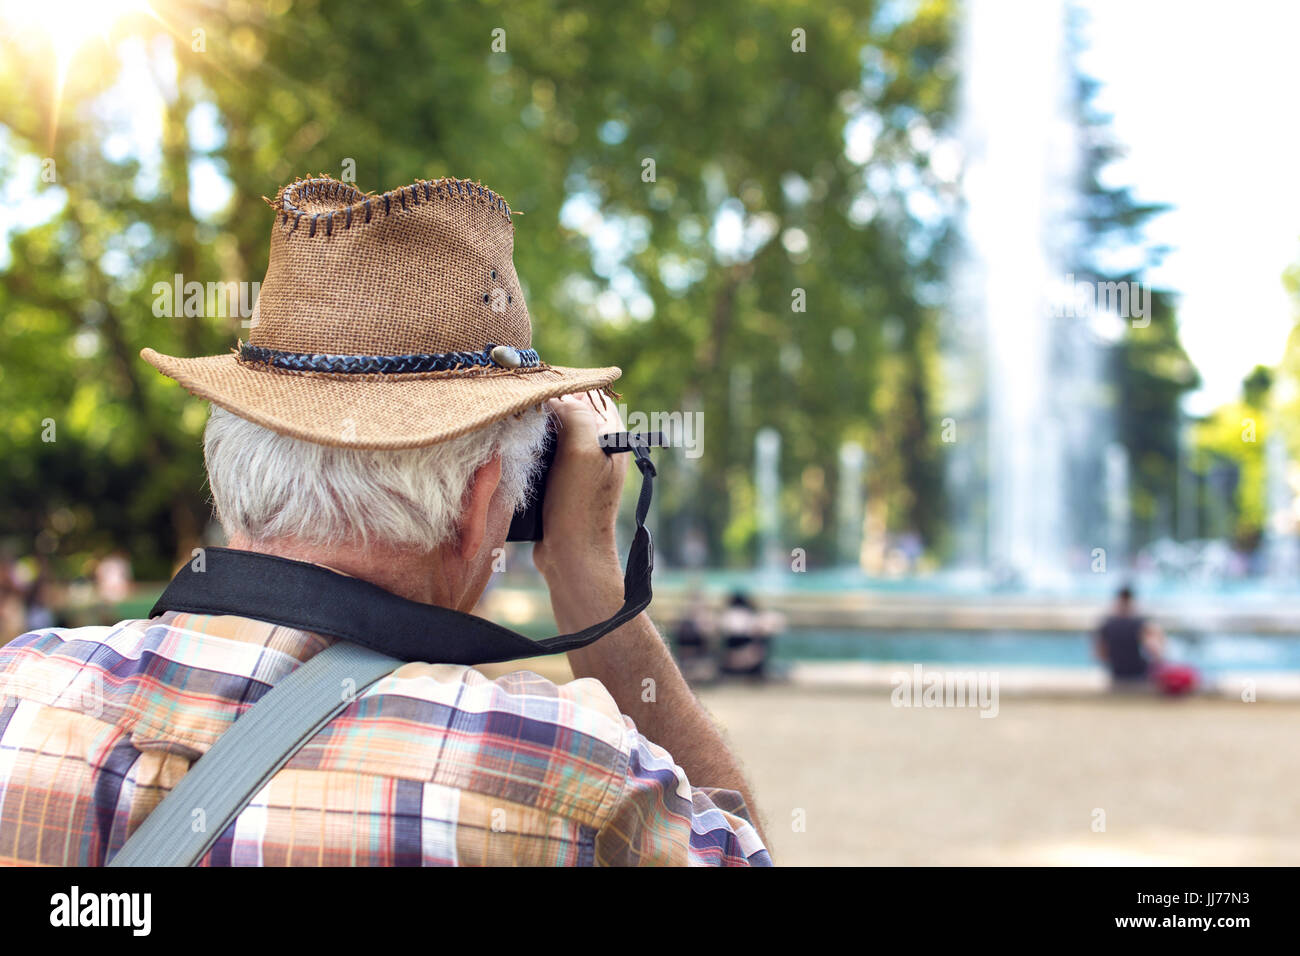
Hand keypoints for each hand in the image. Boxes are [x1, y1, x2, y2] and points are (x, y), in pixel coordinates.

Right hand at [531, 392, 627, 585]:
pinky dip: (530, 452)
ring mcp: (579, 468)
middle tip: (520, 408)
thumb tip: (553, 397)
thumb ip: (575, 415)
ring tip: (515, 427)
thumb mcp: (582, 450)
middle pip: (569, 414)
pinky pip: (544, 457)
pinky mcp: (560, 484)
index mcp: (612, 437)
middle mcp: (598, 449)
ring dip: (535, 431)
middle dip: (547, 409)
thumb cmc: (579, 504)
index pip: (590, 397)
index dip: (566, 389)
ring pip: (553, 435)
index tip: (538, 389)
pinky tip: (515, 451)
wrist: (570, 555)